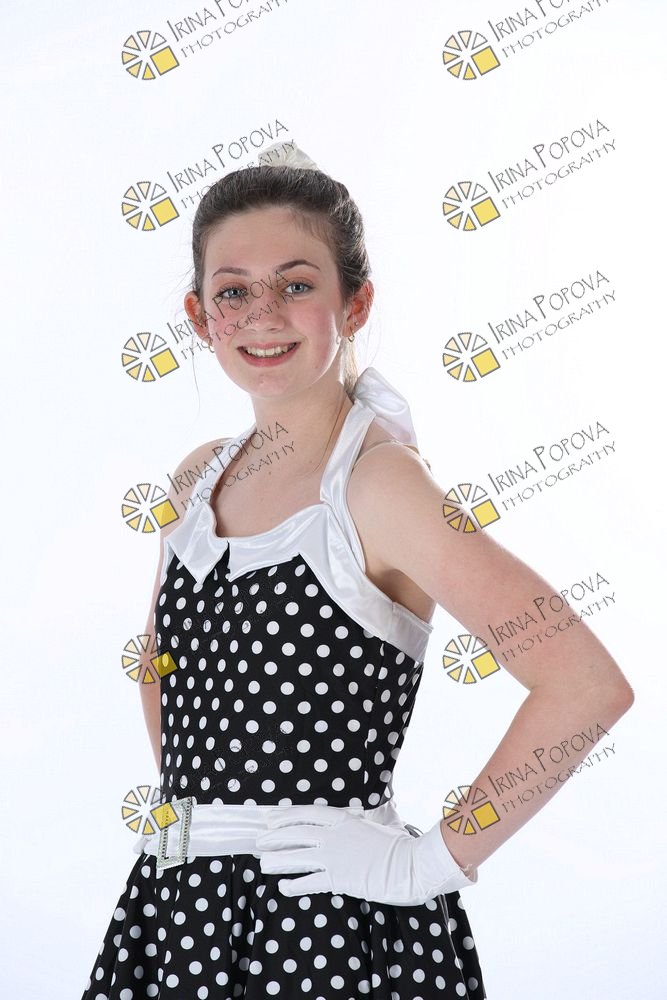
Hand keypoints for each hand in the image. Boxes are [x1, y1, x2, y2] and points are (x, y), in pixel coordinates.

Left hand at [254, 804, 477, 905]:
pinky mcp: (338, 878)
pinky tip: (284, 887)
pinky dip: (295, 885)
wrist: (411, 863)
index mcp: (344, 819)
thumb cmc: (400, 844)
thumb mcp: (379, 825)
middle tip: (259, 841)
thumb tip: (365, 816)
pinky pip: (309, 881)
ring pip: (297, 856)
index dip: (287, 816)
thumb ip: (364, 822)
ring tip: (263, 863)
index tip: (271, 818)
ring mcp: (334, 857)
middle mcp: (335, 836)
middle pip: (297, 834)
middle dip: (275, 837)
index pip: (308, 814)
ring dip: (278, 860)